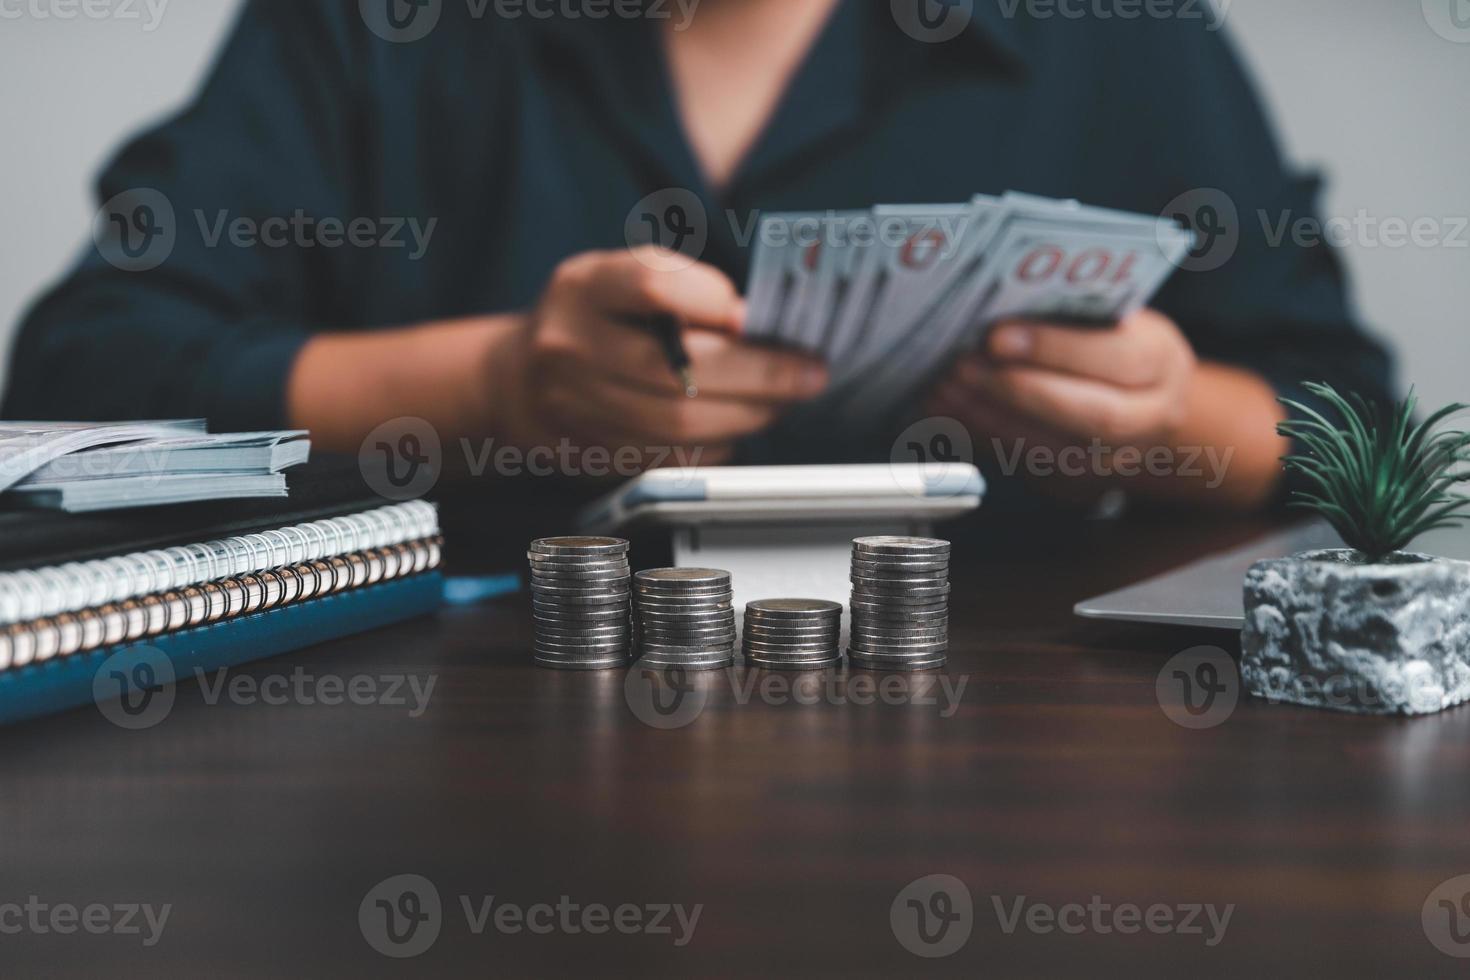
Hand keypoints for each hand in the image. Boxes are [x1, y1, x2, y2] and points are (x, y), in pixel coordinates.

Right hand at [492, 247, 827, 464]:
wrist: (520, 382)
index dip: (717, 303)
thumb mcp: (623, 279)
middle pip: (679, 370)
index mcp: (583, 288)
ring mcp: (577, 408)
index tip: (758, 315)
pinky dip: (717, 443)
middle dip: (760, 375)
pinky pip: (672, 457)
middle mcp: (570, 347)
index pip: (657, 287)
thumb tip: (760, 326)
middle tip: (806, 374)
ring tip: (779, 401)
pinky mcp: (594, 454)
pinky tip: (735, 425)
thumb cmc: (593, 320)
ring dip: (748, 415)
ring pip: (680, 423)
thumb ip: (683, 288)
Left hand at [929, 308, 1196, 445]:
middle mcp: (1150, 418)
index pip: (1120, 359)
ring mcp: (1115, 459)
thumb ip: (1066, 312)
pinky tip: (948, 413)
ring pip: (1054, 450)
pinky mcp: (1076, 483)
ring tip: (945, 389)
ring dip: (989, 419)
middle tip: (961, 366)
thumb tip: (996, 306)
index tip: (997, 336)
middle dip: (1018, 392)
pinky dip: (981, 437)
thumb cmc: (1110, 340)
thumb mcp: (1107, 314)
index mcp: (1162, 362)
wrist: (1138, 397)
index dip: (1056, 349)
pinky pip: (1025, 466)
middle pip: (1092, 416)